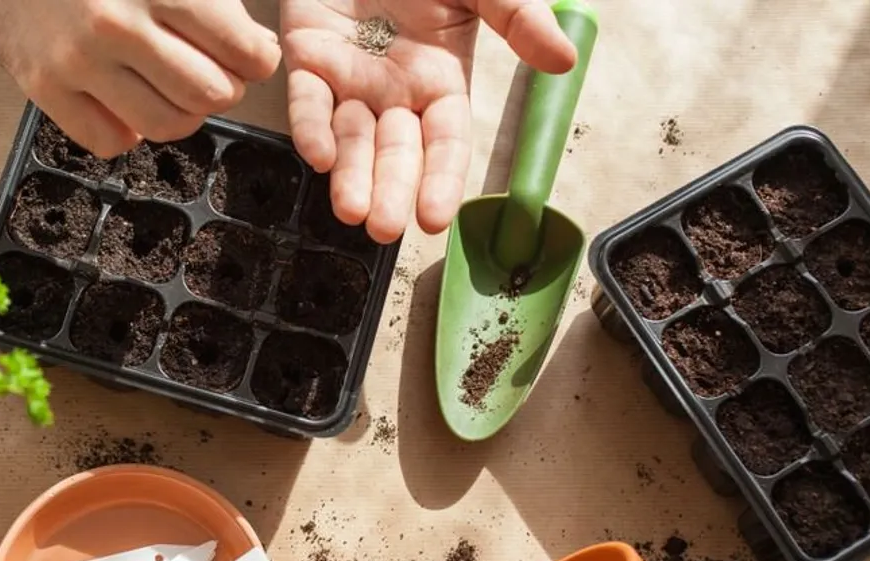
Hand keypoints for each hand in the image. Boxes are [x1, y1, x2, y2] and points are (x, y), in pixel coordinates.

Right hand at [0, 0, 281, 157]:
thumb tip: (256, 49)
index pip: (245, 53)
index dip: (257, 59)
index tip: (248, 54)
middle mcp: (118, 25)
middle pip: (212, 95)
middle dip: (223, 87)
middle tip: (210, 70)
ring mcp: (78, 61)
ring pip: (166, 125)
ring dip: (180, 113)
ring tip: (170, 86)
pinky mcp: (43, 86)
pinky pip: (108, 141)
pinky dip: (126, 130)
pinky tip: (125, 99)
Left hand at [282, 0, 576, 242]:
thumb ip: (519, 18)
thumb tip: (563, 61)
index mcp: (442, 80)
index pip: (445, 142)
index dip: (442, 180)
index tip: (436, 219)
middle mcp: (395, 90)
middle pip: (396, 152)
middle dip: (390, 191)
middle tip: (385, 229)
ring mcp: (350, 78)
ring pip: (351, 138)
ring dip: (350, 177)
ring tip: (350, 212)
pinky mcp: (307, 58)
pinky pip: (307, 101)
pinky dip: (311, 128)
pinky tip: (318, 157)